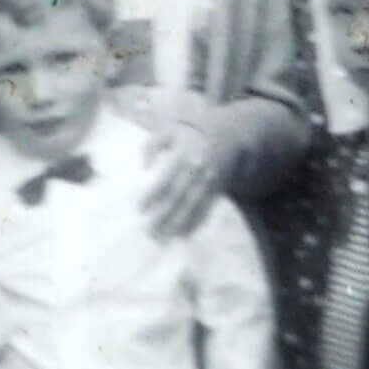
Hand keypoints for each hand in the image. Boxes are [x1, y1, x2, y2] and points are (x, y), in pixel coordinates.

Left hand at [133, 102, 222, 239]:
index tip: (139, 209)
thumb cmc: (191, 132)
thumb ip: (151, 145)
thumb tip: (143, 166)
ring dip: (178, 224)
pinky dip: (195, 223)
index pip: (165, 179)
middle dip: (163, 216)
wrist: (229, 132)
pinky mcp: (217, 189)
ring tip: (163, 238)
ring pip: (192, 206)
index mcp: (183, 154)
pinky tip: (184, 234)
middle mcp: (197, 170)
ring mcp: (209, 181)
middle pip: (178, 197)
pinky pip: (206, 209)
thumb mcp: (169, 129)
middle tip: (148, 232)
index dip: (152, 195)